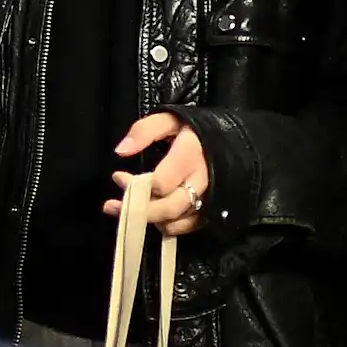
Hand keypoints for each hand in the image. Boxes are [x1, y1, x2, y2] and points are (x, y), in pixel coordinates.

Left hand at [107, 113, 206, 235]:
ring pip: (175, 220)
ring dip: (149, 219)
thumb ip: (144, 131)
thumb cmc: (195, 131)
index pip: (161, 183)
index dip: (135, 184)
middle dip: (138, 210)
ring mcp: (207, 198)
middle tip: (115, 205)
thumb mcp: (169, 119)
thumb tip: (121, 150)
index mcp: (190, 155)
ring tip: (129, 210)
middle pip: (168, 208)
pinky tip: (154, 216)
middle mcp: (201, 181)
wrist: (231, 140)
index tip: (118, 177)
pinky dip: (167, 225)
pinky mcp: (209, 210)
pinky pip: (186, 227)